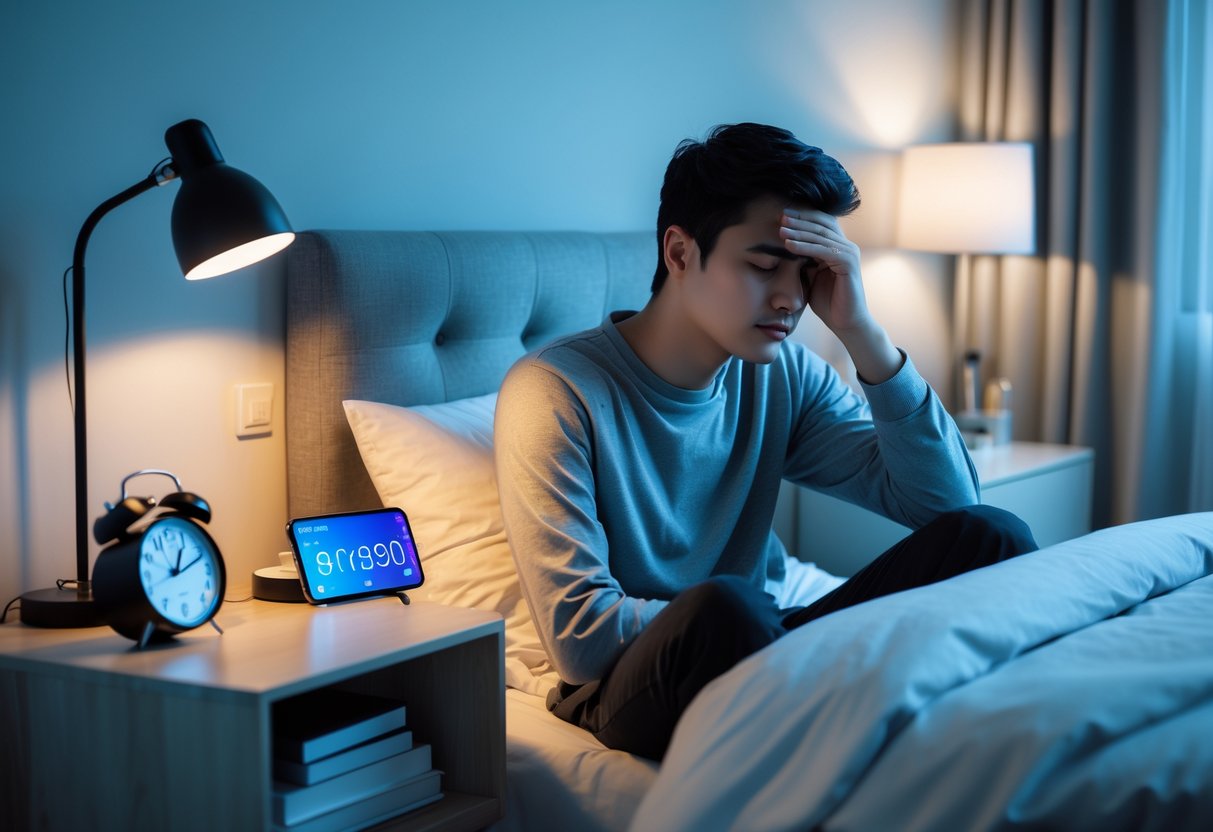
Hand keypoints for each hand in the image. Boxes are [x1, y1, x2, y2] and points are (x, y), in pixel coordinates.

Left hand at [778, 208, 867, 333]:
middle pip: (821, 225)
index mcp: (837, 247)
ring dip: (799, 232)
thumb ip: (802, 260)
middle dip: (799, 220)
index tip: (781, 215)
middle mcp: (846, 246)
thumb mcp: (809, 276)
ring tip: (780, 230)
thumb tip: (783, 245)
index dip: (802, 217)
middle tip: (780, 216)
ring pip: (820, 236)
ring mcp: (849, 253)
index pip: (820, 224)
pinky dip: (805, 247)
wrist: (845, 322)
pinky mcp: (848, 263)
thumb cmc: (827, 301)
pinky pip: (823, 250)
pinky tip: (789, 246)